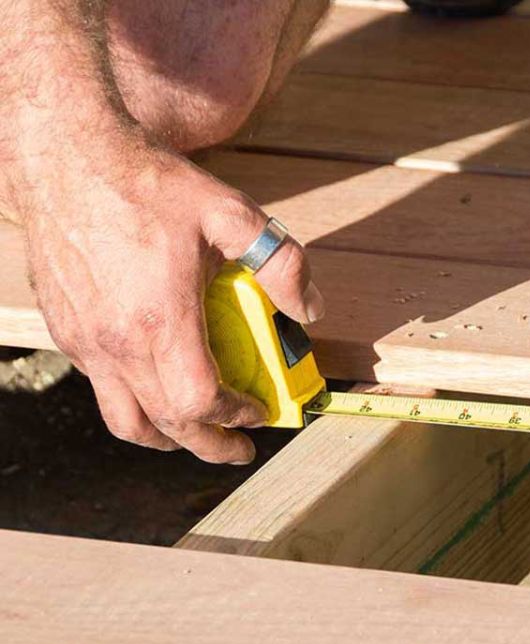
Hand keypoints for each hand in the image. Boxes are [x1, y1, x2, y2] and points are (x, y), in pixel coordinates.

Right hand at [17, 131, 323, 462]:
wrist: (66, 153)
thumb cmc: (148, 182)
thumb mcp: (230, 213)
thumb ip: (281, 263)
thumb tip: (311, 309)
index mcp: (159, 322)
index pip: (199, 403)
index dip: (235, 418)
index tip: (260, 412)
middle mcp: (115, 342)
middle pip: (164, 425)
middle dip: (207, 444)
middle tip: (237, 449)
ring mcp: (84, 340)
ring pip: (123, 419)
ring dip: (164, 436)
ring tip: (195, 431)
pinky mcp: (65, 328)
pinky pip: (100, 386)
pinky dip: (134, 400)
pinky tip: (157, 380)